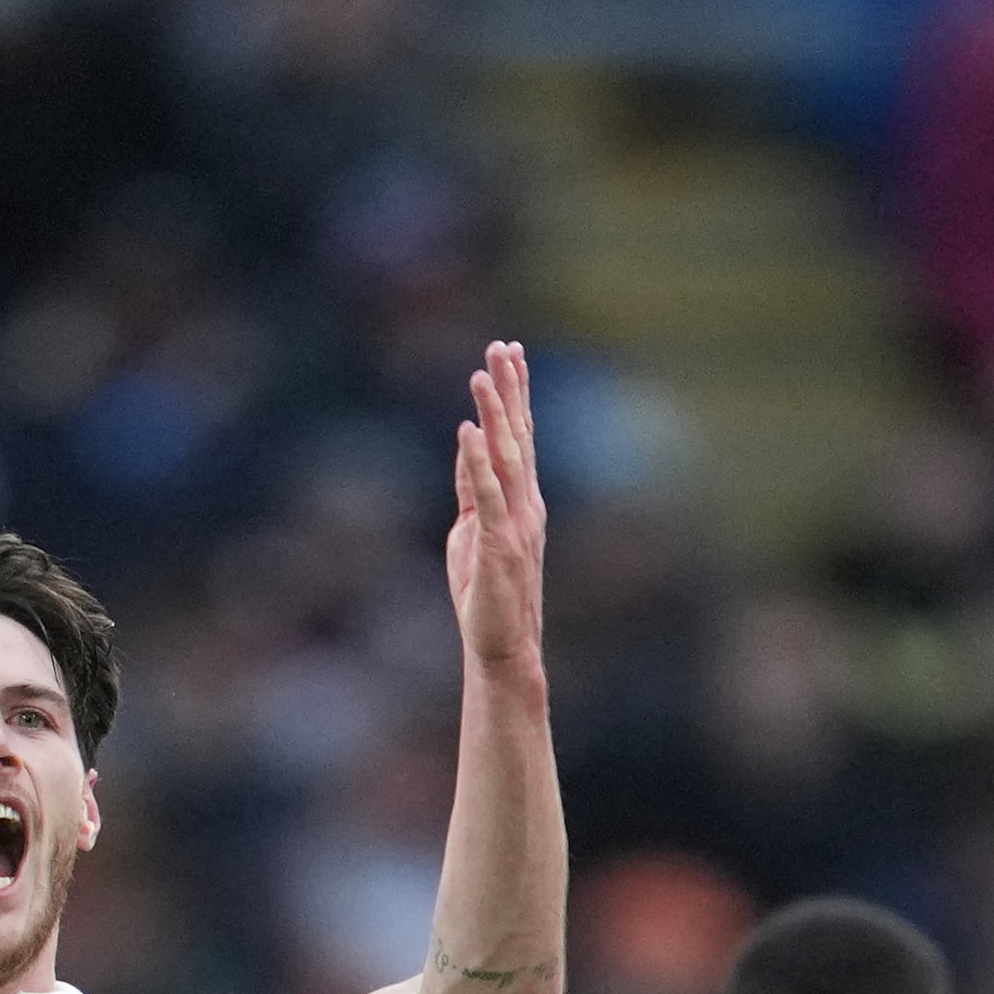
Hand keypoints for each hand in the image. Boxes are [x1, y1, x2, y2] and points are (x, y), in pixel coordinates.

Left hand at [446, 340, 546, 674]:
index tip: (511, 353)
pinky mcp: (497, 546)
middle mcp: (526, 505)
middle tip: (502, 346)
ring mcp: (516, 525)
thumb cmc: (487, 593)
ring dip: (495, 414)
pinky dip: (477, 462)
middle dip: (510, 390)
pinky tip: (469, 431)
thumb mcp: (473, 529)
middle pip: (519, 437)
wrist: (503, 646)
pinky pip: (487, 497)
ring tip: (481, 374)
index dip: (517, 395)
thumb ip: (472, 488)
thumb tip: (467, 444)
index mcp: (522, 500)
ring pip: (506, 458)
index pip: (522, 437)